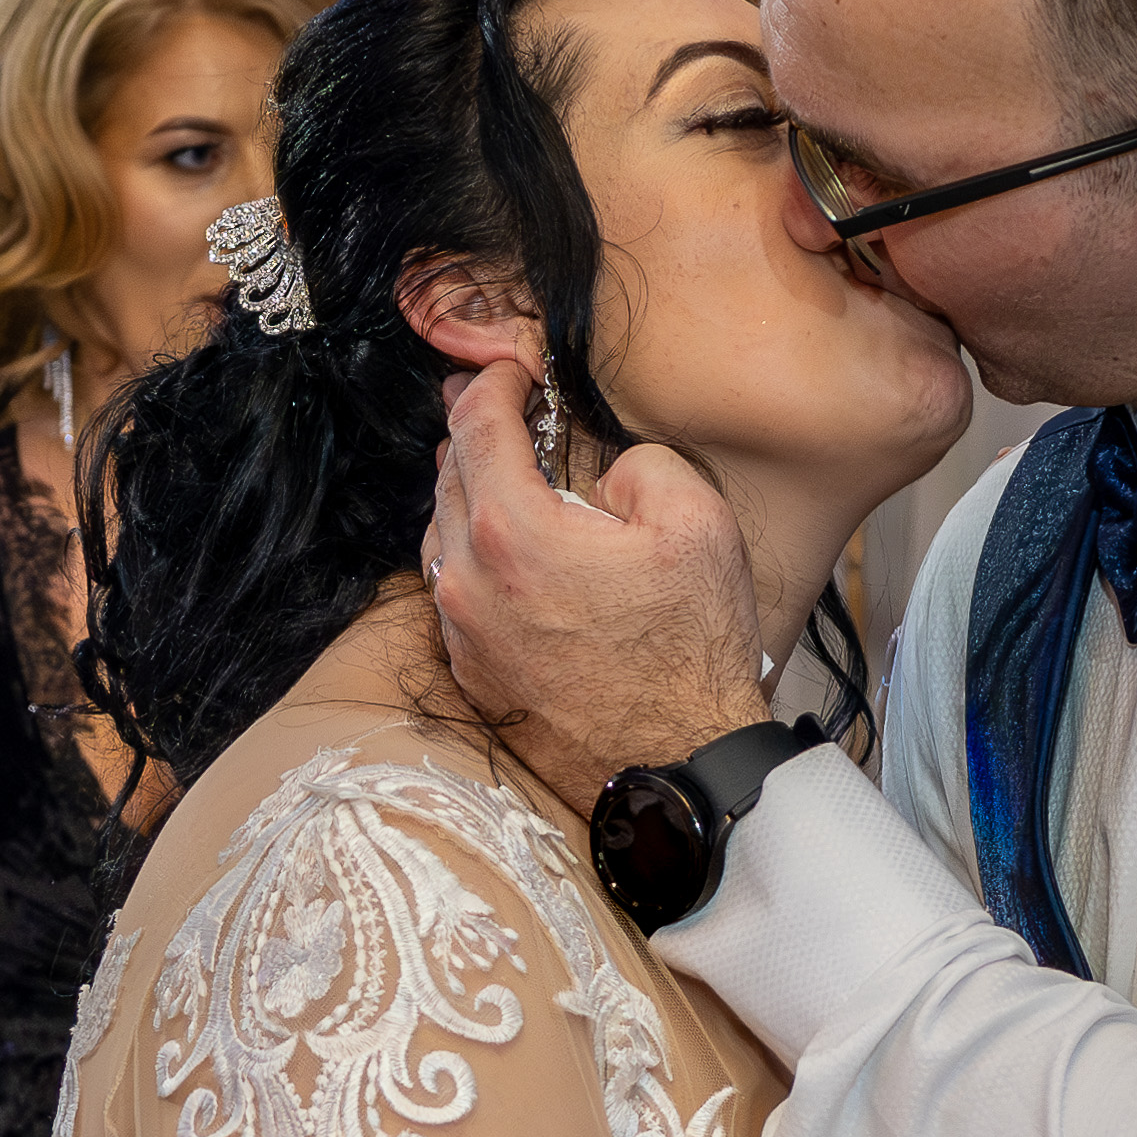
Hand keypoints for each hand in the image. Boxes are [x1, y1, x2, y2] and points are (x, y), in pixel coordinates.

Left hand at [420, 358, 776, 811]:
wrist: (678, 765)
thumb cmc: (692, 651)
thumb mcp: (696, 522)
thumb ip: (639, 462)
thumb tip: (602, 469)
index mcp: (512, 532)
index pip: (476, 427)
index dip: (491, 384)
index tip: (511, 372)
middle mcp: (467, 582)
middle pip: (447, 480)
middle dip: (473, 436)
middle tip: (497, 410)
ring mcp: (462, 635)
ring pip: (440, 540)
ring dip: (466, 499)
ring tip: (498, 476)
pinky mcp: (472, 676)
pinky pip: (453, 595)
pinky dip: (471, 559)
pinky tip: (505, 556)